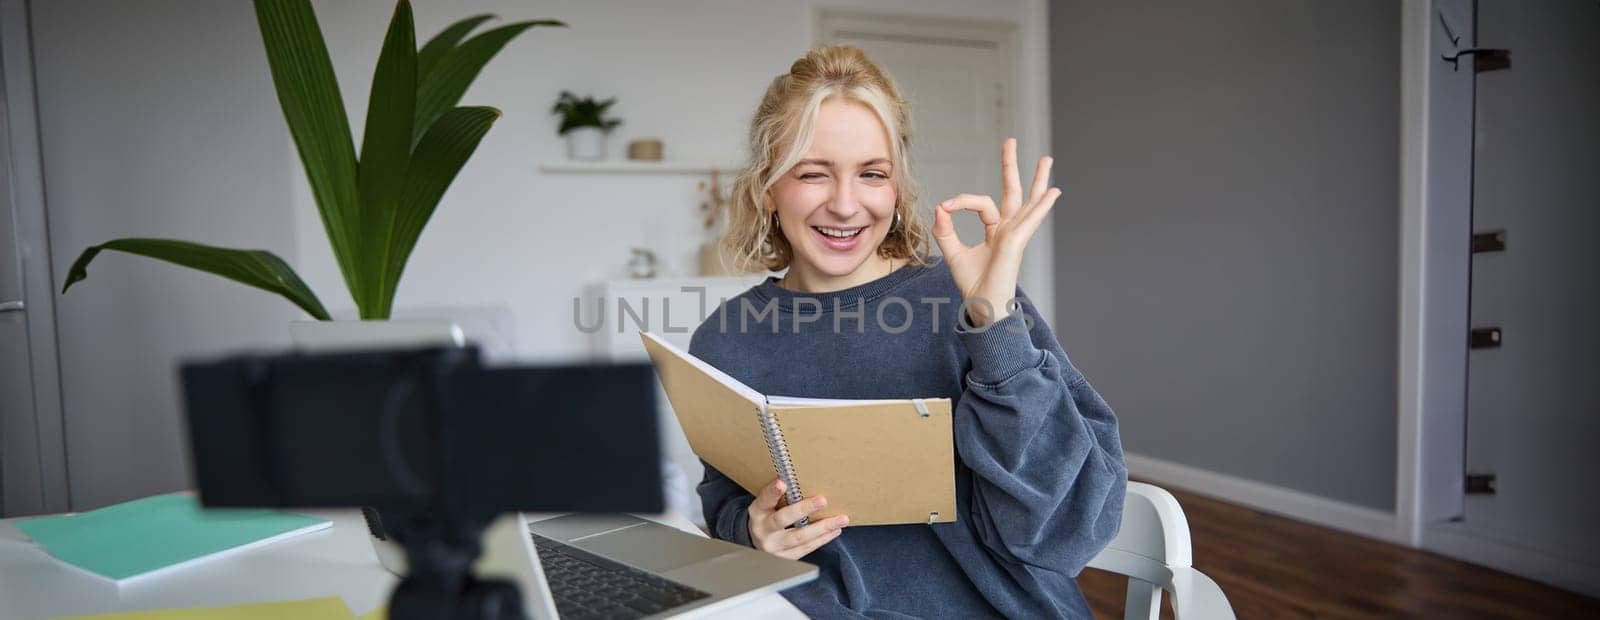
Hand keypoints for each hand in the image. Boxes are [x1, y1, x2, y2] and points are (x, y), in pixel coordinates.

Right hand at [747, 478, 847, 559]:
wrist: (760, 541)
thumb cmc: (769, 516)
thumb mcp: (768, 504)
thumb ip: (780, 494)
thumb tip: (803, 479)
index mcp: (757, 512)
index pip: (764, 500)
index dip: (772, 492)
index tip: (782, 483)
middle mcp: (763, 530)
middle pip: (782, 520)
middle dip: (803, 509)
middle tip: (822, 500)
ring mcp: (774, 546)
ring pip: (799, 537)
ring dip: (822, 527)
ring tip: (840, 519)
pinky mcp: (786, 557)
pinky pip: (806, 548)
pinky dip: (822, 539)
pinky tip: (834, 530)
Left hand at [932, 138, 1060, 326]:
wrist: (982, 306)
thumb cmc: (973, 284)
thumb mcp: (953, 252)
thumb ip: (945, 230)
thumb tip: (940, 207)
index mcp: (996, 230)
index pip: (981, 204)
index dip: (961, 202)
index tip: (945, 206)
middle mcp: (1008, 229)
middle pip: (1013, 191)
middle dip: (1012, 166)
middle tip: (1011, 140)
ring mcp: (1015, 235)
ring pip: (1028, 201)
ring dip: (1038, 180)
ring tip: (1047, 159)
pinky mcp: (1016, 243)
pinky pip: (1028, 220)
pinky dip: (1041, 206)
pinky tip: (1054, 192)